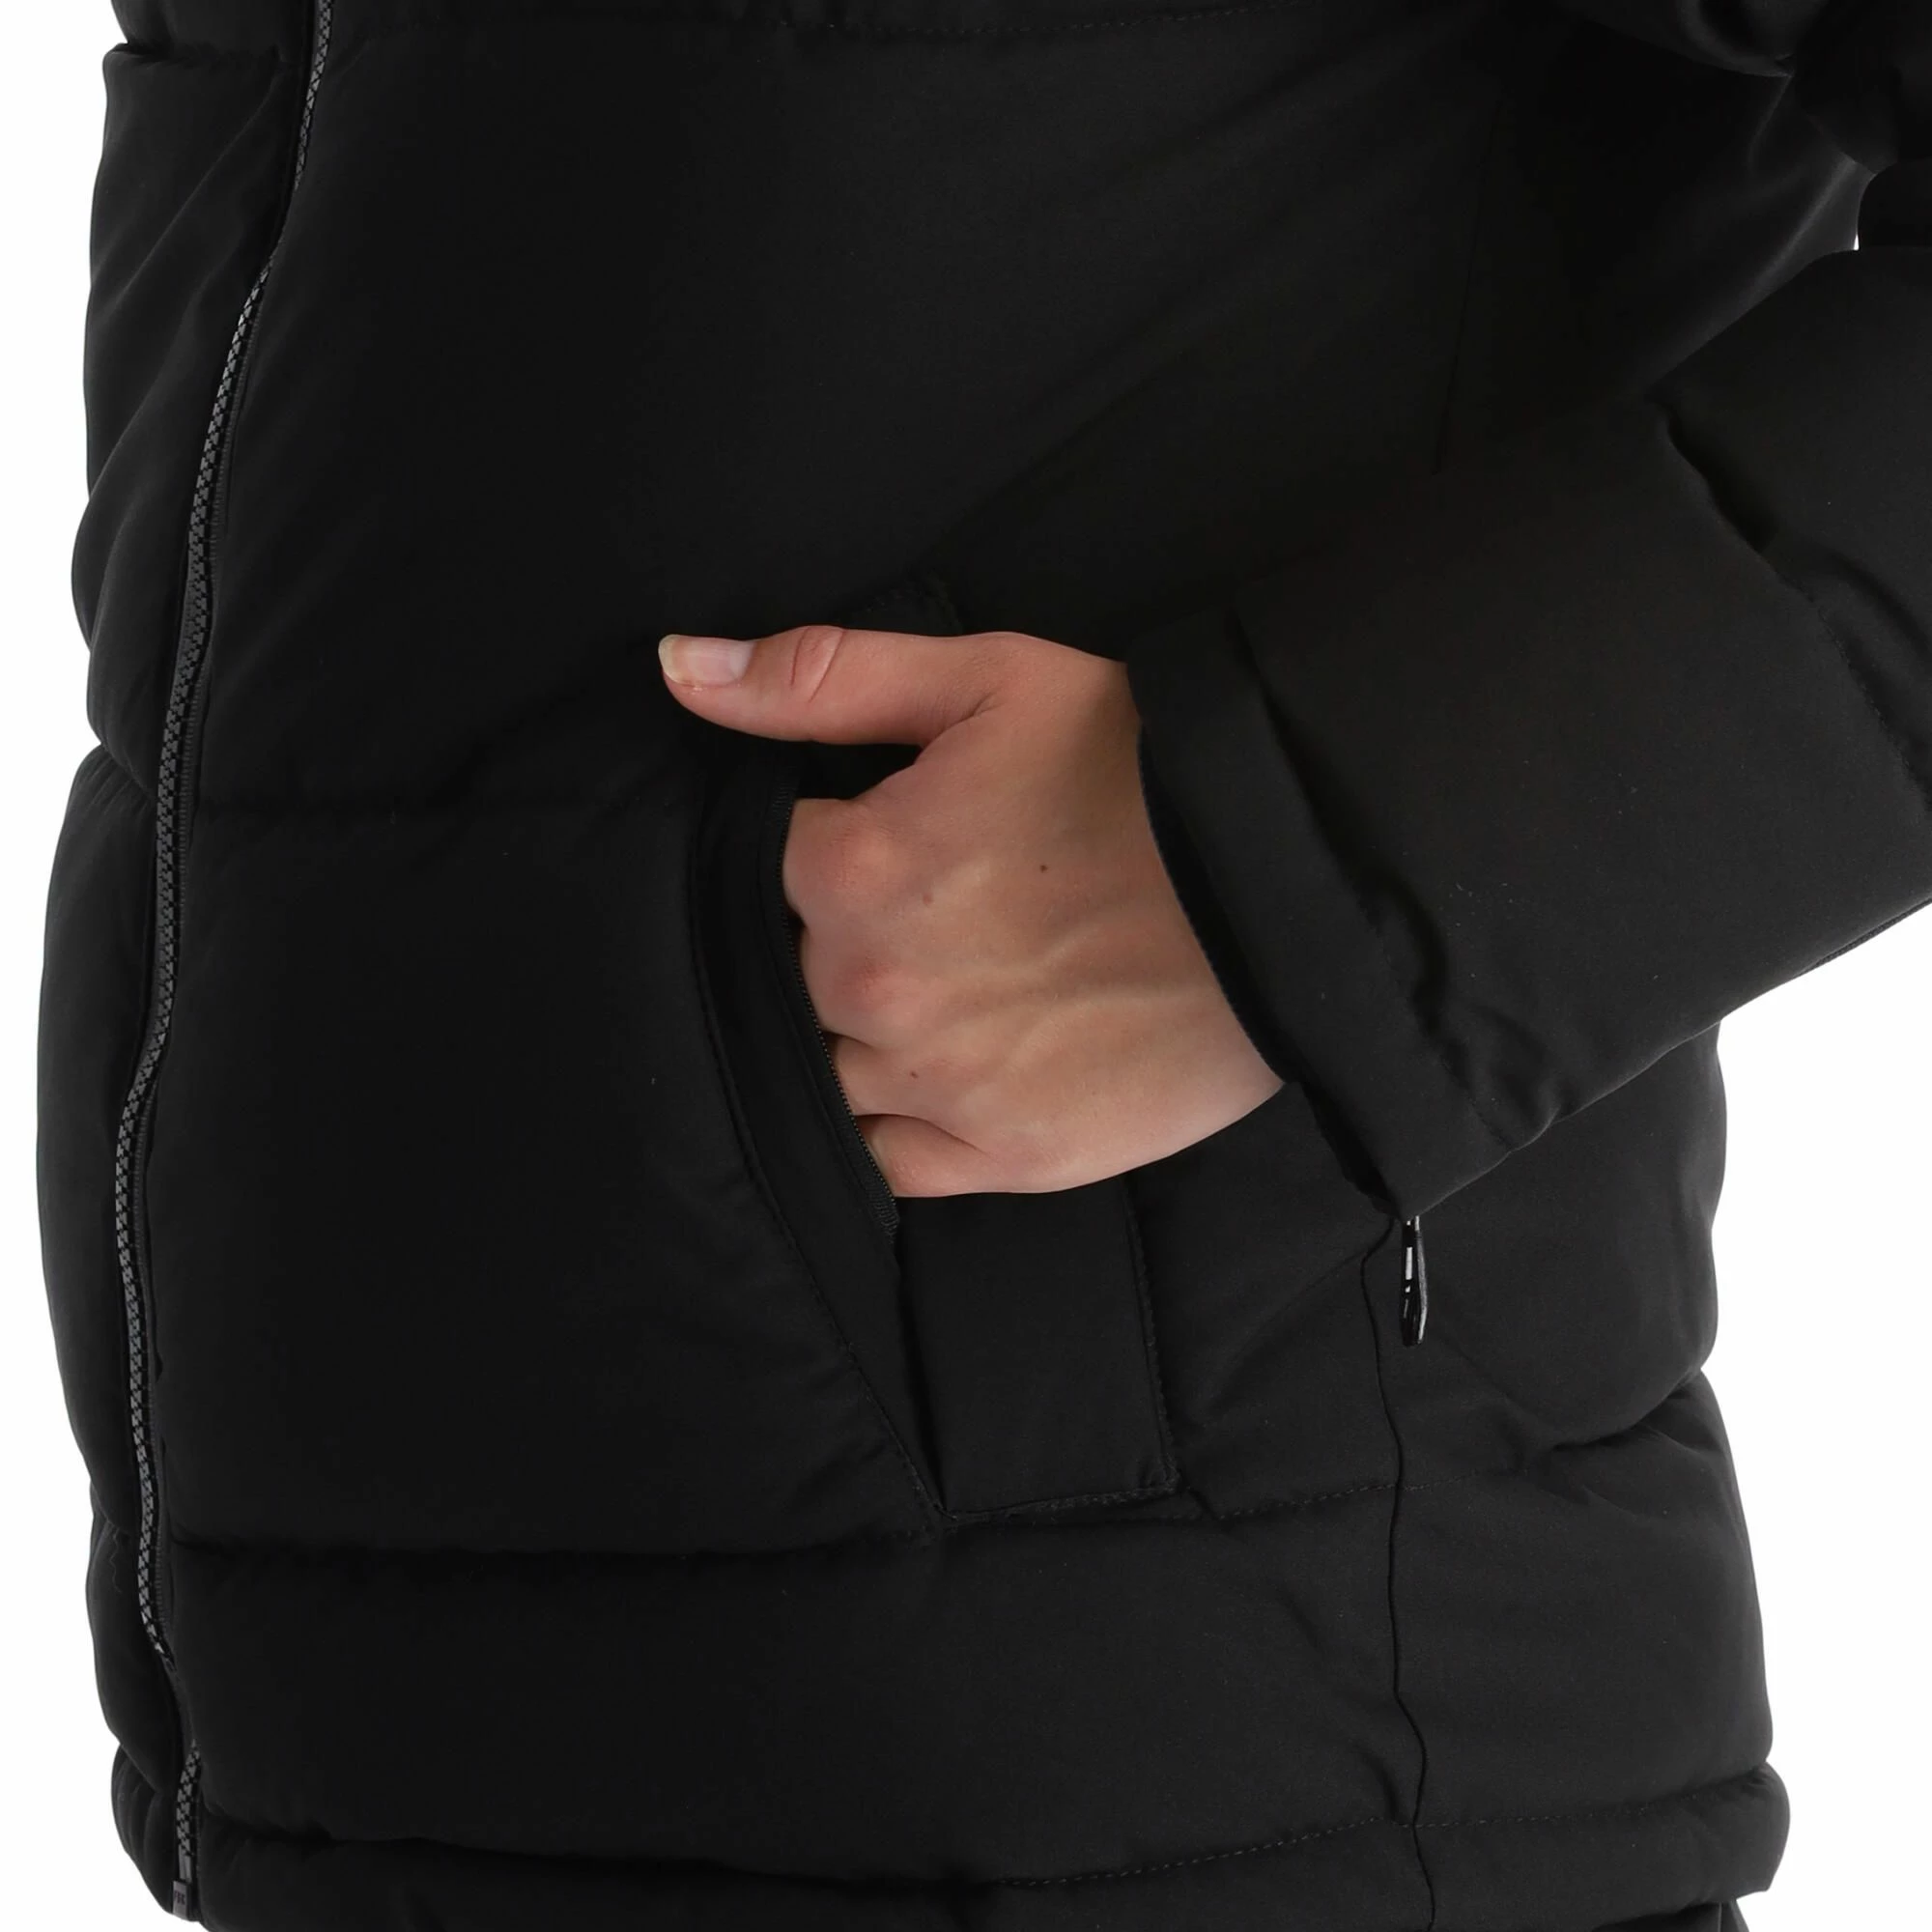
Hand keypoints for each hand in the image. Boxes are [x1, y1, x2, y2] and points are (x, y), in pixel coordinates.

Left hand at [659, 622, 1282, 1193]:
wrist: (1294, 890)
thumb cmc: (1144, 773)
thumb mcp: (990, 682)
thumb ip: (824, 678)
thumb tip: (679, 669)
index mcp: (857, 869)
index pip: (782, 859)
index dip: (844, 835)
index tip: (914, 828)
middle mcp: (876, 992)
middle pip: (802, 966)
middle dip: (854, 930)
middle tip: (957, 902)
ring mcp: (939, 1087)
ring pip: (831, 1065)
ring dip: (871, 1026)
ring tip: (962, 980)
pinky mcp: (1004, 1157)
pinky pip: (888, 1157)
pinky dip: (897, 1117)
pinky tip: (948, 1067)